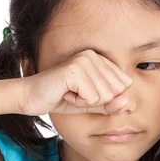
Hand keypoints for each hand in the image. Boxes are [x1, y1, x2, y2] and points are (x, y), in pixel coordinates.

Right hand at [18, 49, 134, 115]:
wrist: (31, 97)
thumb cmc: (60, 99)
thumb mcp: (91, 104)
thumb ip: (110, 104)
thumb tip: (129, 103)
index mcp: (100, 59)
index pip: (123, 85)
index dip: (104, 98)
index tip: (83, 93)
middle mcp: (94, 56)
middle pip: (115, 92)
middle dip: (96, 101)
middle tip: (75, 94)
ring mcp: (84, 60)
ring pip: (104, 96)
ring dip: (85, 102)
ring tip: (70, 93)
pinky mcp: (75, 70)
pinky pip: (92, 98)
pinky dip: (78, 103)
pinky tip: (65, 93)